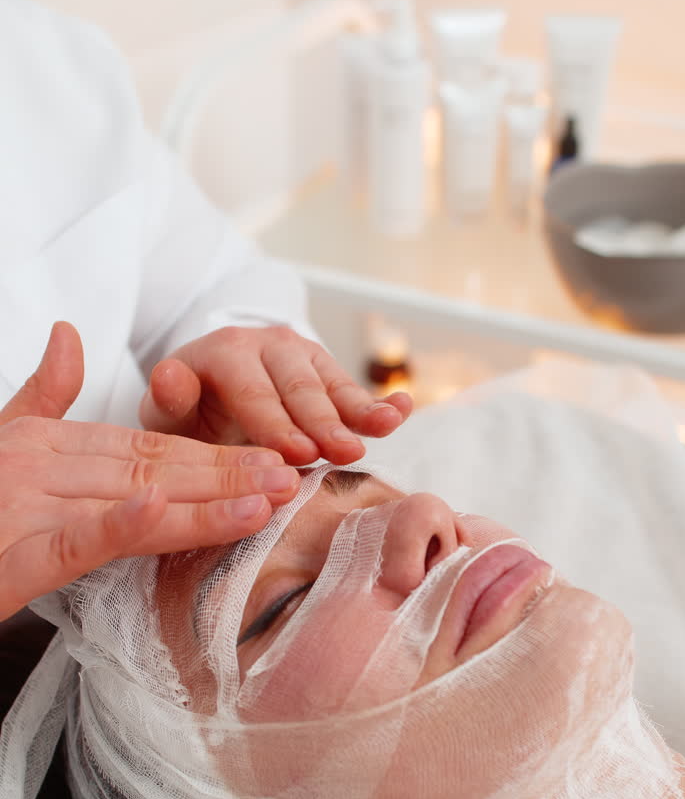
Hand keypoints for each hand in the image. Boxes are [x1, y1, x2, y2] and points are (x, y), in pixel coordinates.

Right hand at [0, 322, 299, 621]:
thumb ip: (38, 393)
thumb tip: (68, 332)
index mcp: (40, 445)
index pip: (141, 448)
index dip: (208, 452)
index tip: (269, 457)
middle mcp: (36, 467)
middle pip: (151, 467)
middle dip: (226, 473)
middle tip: (292, 475)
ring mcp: (23, 507)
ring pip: (130, 499)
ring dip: (203, 499)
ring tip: (265, 496)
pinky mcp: (12, 555)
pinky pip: (76, 538)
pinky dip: (119, 523)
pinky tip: (162, 510)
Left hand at [139, 325, 412, 463]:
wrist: (210, 395)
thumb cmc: (188, 415)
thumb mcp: (167, 414)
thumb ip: (167, 400)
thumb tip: (166, 376)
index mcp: (224, 351)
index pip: (252, 390)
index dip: (275, 423)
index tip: (296, 454)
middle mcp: (266, 344)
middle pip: (298, 386)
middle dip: (321, 421)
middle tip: (340, 453)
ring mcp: (302, 356)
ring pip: (331, 386)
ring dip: (358, 412)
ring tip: (381, 431)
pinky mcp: (328, 373)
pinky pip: (354, 389)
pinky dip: (381, 402)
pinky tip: (403, 409)